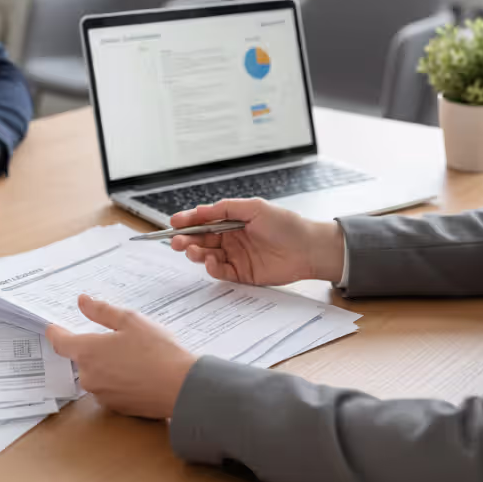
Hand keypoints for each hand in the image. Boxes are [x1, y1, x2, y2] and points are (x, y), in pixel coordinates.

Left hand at [46, 295, 195, 419]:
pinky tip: (140, 374)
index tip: (53, 328)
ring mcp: (102, 395)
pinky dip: (119, 381)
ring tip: (135, 356)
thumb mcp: (130, 321)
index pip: (60, 343)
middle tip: (118, 339)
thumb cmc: (157, 350)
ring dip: (108, 365)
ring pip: (97, 374)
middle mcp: (89, 376)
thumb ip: (101, 311)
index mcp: (87, 352)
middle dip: (94, 348)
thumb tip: (82, 302)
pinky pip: (111, 389)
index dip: (55, 333)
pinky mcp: (116, 408)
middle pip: (82, 359)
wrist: (182, 388)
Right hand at [169, 198, 344, 284]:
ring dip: (196, 253)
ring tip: (192, 250)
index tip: (174, 223)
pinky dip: (212, 267)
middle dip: (187, 239)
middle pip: (202, 239)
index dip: (188, 221)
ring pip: (207, 255)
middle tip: (176, 241)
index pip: (205, 221)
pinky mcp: (242, 274)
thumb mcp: (254, 207)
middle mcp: (232, 238)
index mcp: (233, 221)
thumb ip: (225, 208)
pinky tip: (211, 261)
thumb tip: (201, 209)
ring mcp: (236, 256)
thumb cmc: (285, 224)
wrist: (308, 248)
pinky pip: (221, 271)